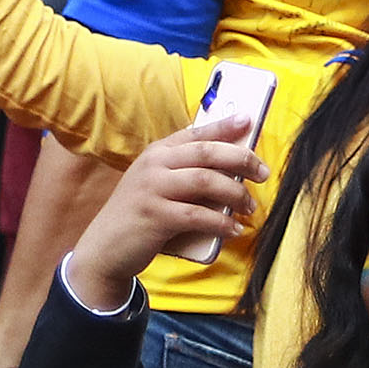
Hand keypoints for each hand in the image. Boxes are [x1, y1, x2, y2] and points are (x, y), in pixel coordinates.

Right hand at [62, 113, 267, 309]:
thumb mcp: (156, 184)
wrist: (105, 247)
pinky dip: (222, 223)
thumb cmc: (140, 214)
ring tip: (250, 206)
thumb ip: (184, 173)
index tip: (248, 120)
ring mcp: (153, 189)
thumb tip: (231, 171)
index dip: (224, 125)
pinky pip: (198, 215)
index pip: (196, 132)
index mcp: (157, 152)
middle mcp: (154, 164)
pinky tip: (234, 229)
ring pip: (206, 181)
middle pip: (207, 153)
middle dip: (241, 159)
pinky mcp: (155, 216)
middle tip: (262, 172)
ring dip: (236, 194)